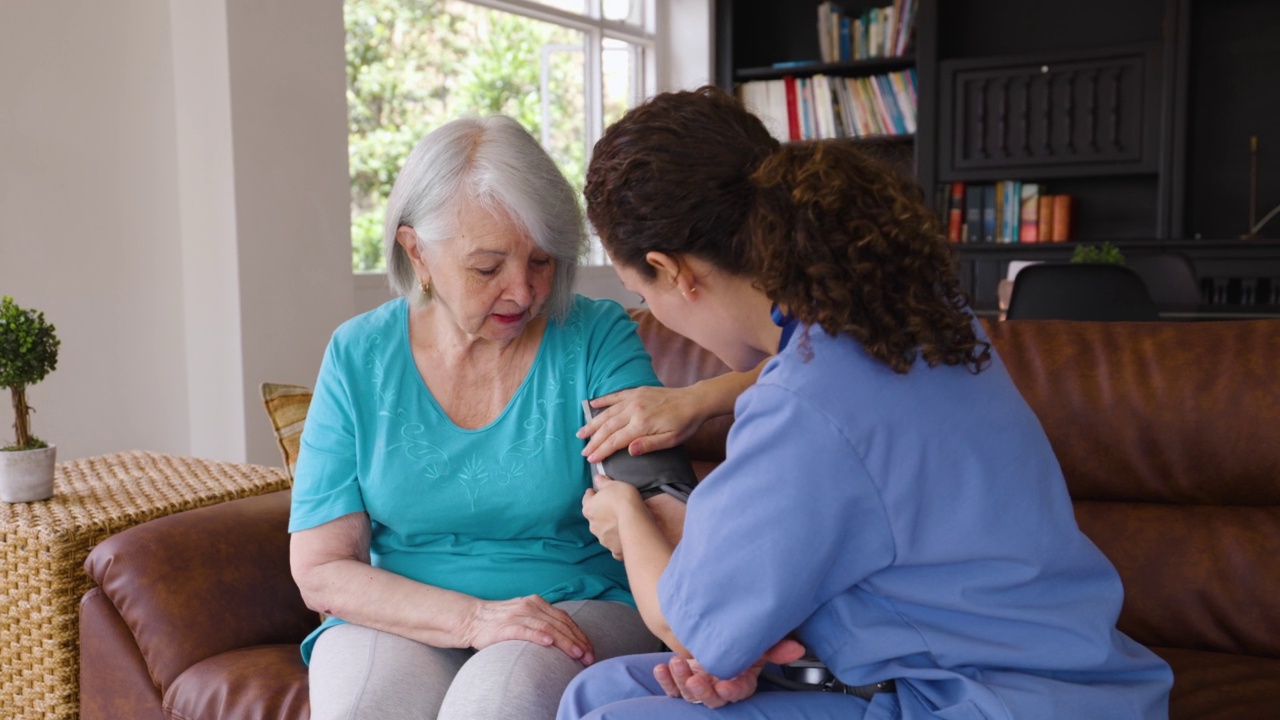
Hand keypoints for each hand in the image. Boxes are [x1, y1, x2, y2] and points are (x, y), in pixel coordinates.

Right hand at [461, 595, 594, 664]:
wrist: (471, 618)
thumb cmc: (500, 622)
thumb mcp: (525, 616)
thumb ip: (543, 622)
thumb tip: (566, 638)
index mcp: (538, 603)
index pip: (565, 619)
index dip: (580, 634)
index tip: (590, 650)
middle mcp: (531, 606)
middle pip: (560, 623)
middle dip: (577, 641)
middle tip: (589, 656)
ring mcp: (518, 614)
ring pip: (547, 627)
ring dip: (565, 641)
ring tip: (577, 653)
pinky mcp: (506, 625)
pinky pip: (525, 630)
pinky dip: (539, 635)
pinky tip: (549, 642)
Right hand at [579, 386, 709, 463]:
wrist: (694, 401)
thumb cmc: (684, 424)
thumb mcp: (671, 440)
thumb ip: (649, 445)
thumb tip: (629, 451)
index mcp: (642, 424)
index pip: (616, 440)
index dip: (602, 451)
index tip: (591, 459)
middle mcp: (634, 410)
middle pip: (608, 428)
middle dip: (594, 440)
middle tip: (583, 451)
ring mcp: (634, 399)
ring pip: (608, 413)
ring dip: (593, 423)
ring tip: (581, 433)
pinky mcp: (636, 391)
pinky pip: (615, 396)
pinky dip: (602, 400)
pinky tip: (592, 405)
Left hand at [582, 475, 644, 558]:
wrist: (635, 522)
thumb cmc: (623, 499)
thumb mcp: (613, 484)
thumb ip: (603, 481)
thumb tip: (596, 478)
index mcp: (589, 508)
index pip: (586, 498)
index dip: (591, 494)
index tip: (595, 492)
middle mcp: (593, 525)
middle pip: (594, 516)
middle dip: (600, 512)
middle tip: (611, 506)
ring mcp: (603, 538)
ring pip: (603, 531)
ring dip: (608, 527)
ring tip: (620, 522)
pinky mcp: (613, 548)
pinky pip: (613, 545)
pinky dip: (616, 542)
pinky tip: (622, 539)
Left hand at [653, 639, 806, 708]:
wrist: (711, 630)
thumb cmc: (738, 639)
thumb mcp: (757, 641)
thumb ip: (775, 647)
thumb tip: (798, 649)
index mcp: (739, 679)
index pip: (739, 691)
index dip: (732, 690)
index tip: (724, 684)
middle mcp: (719, 685)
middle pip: (712, 698)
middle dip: (702, 691)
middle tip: (695, 678)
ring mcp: (699, 684)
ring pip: (689, 693)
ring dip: (682, 680)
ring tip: (676, 663)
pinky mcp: (681, 680)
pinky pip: (671, 687)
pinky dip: (665, 680)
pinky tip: (661, 668)